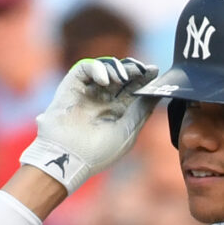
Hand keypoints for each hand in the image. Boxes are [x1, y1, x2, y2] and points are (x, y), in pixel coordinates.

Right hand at [20, 57, 159, 192]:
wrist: (66, 156)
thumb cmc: (98, 151)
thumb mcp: (127, 131)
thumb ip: (142, 110)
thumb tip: (156, 93)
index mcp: (118, 114)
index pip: (134, 92)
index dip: (144, 81)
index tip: (155, 71)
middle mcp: (104, 101)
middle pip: (122, 78)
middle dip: (134, 71)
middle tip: (142, 68)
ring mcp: (88, 92)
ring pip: (106, 70)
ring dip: (118, 68)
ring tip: (123, 77)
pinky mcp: (72, 85)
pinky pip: (86, 68)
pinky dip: (97, 69)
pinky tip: (105, 81)